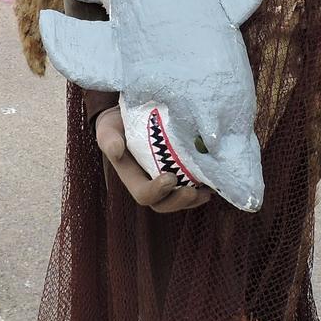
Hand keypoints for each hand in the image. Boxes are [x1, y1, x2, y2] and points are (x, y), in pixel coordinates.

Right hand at [94, 106, 210, 212]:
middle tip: (193, 191)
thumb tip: (117, 150)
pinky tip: (212, 182)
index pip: (143, 194)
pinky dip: (201, 187)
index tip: (170, 178)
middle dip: (179, 201)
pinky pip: (189, 187)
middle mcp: (148, 183)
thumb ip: (109, 140)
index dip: (156, 192)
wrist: (129, 116)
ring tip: (207, 191)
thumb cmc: (117, 125)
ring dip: (193, 199)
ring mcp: (163, 180)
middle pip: (163, 204)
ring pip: (178, 199)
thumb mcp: (108, 129)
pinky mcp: (177, 172)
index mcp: (131, 178)